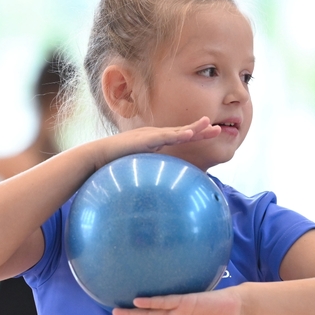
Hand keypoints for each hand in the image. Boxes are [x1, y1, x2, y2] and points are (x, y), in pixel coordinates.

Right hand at [93, 117, 219, 170]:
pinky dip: (177, 135)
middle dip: (201, 129)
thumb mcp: (138, 168)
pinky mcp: (143, 139)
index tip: (213, 134)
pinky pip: (164, 137)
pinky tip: (189, 134)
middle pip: (183, 131)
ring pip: (176, 131)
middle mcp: (154, 135)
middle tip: (219, 129)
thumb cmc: (114, 165)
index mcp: (155, 141)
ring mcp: (149, 135)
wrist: (96, 157)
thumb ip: (150, 173)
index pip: (180, 136)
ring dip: (194, 128)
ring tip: (209, 126)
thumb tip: (160, 189)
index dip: (197, 134)